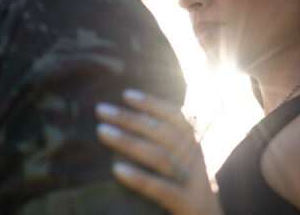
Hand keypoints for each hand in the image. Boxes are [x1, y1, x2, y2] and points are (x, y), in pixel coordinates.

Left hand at [95, 89, 222, 214]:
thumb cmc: (191, 202)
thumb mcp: (186, 172)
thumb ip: (170, 153)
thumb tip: (137, 131)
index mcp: (196, 152)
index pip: (177, 119)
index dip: (153, 104)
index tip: (126, 94)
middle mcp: (198, 163)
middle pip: (163, 133)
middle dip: (131, 118)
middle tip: (101, 109)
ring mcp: (196, 184)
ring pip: (160, 156)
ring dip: (128, 141)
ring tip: (101, 131)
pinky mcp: (190, 205)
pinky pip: (162, 189)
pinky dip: (139, 178)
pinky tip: (117, 170)